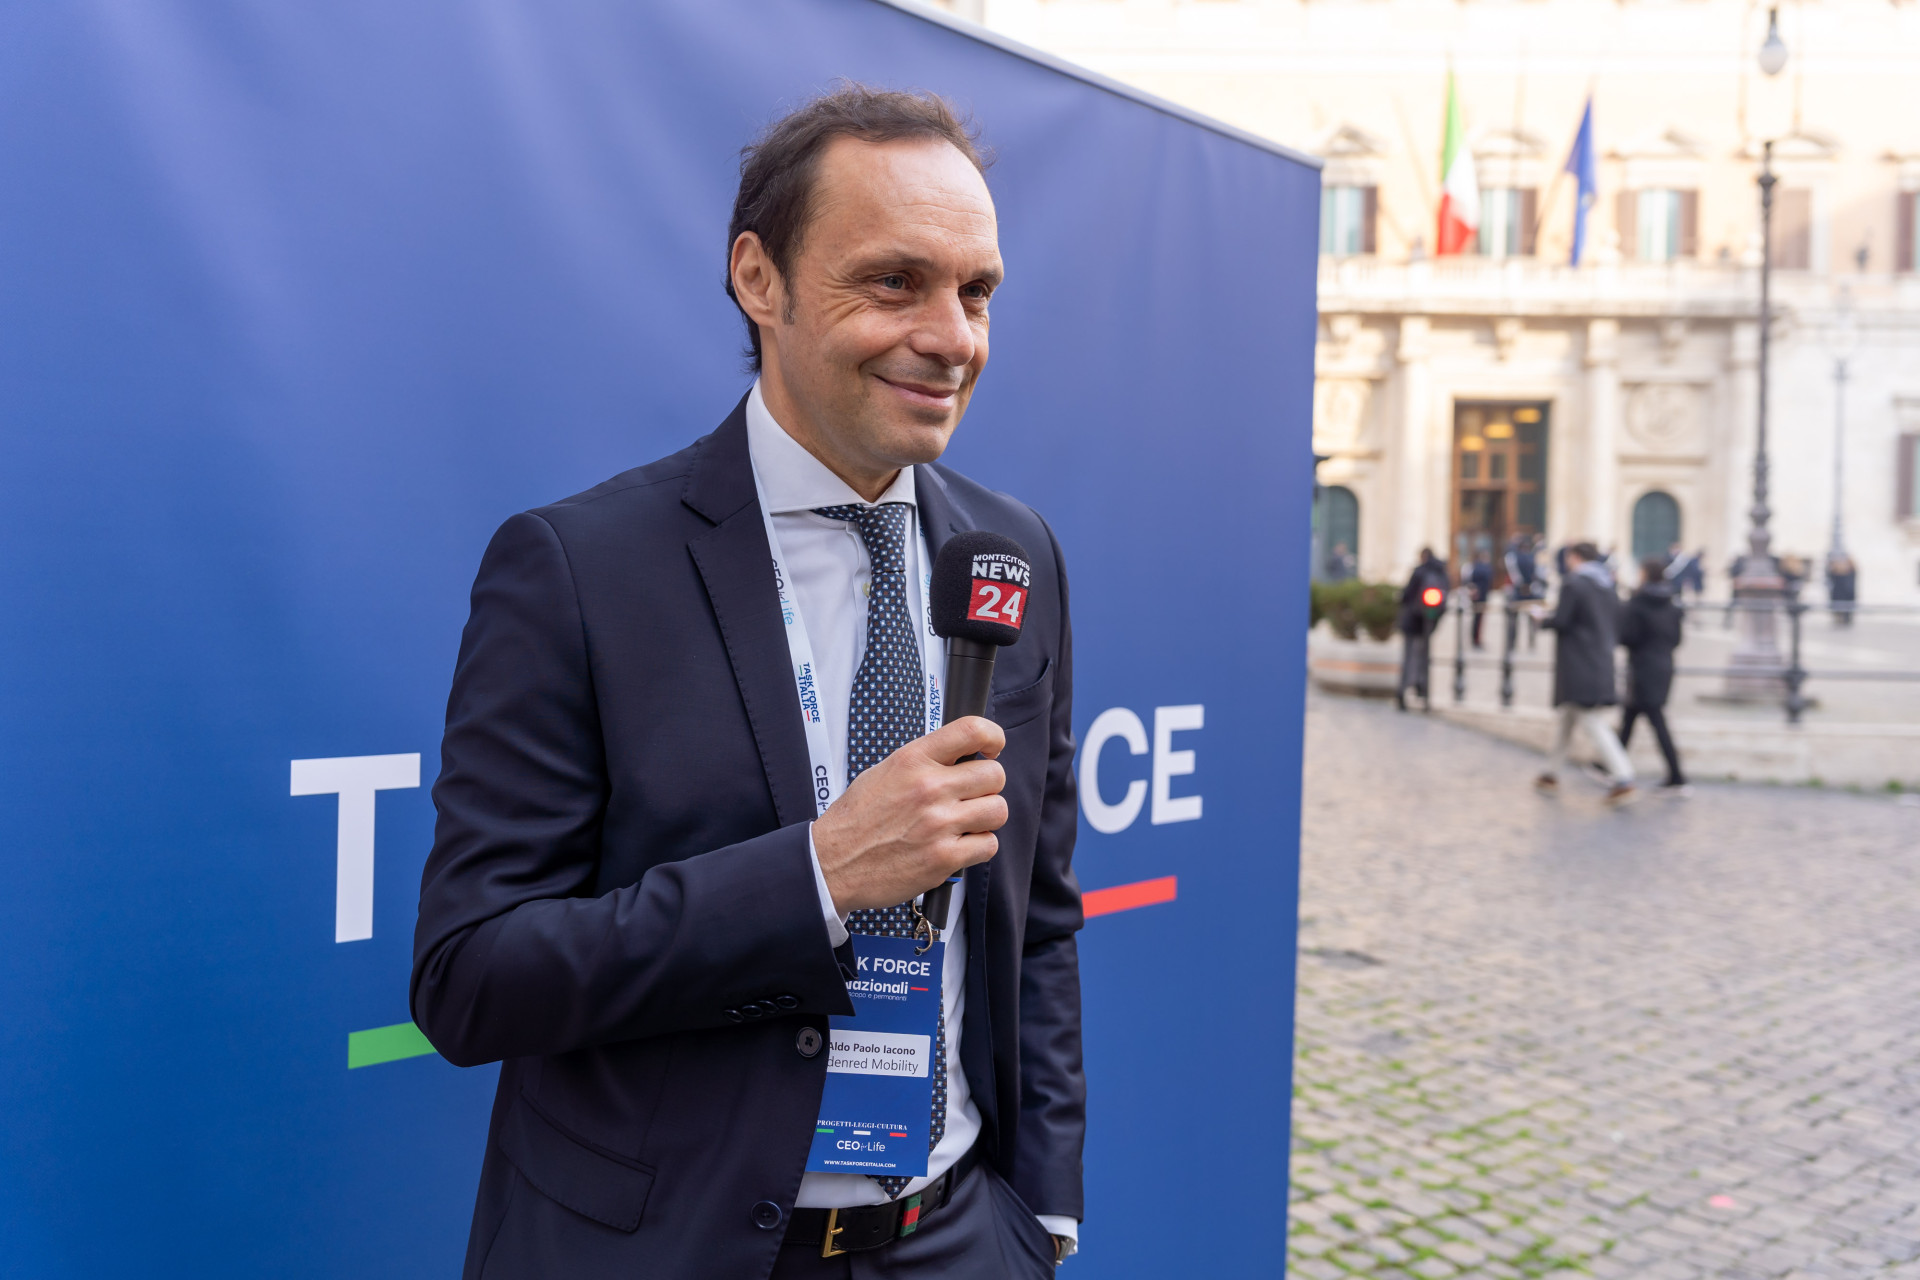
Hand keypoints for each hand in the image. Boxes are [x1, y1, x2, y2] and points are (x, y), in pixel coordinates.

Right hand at [813, 717, 1007, 914]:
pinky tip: (958, 845)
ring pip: (997, 810)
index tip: (991, 749)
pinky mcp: (944, 858)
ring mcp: (938, 824)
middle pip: (995, 775)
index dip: (992, 737)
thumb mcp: (884, 772)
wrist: (833, 863)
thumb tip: (960, 757)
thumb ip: (924, 762)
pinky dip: (978, 847)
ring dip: (985, 818)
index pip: (972, 731)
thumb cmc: (857, 820)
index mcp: (913, 760)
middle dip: (987, 787)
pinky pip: (988, 845)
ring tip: (964, 823)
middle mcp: (929, 788)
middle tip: (970, 797)